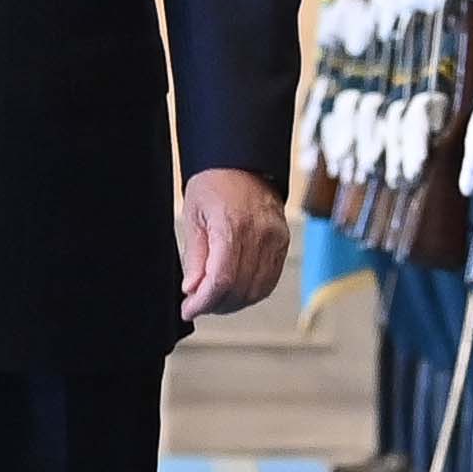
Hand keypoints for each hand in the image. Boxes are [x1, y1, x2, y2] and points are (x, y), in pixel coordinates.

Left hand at [178, 167, 283, 320]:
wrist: (244, 162)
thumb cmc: (215, 183)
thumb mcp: (194, 215)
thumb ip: (195, 256)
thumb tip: (192, 290)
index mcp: (233, 225)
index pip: (222, 280)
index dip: (204, 302)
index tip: (189, 309)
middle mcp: (260, 234)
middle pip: (240, 289)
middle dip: (216, 304)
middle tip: (197, 304)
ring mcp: (276, 239)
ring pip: (258, 290)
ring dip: (234, 302)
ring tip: (214, 298)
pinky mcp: (283, 243)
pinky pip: (270, 280)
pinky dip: (251, 292)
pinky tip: (234, 290)